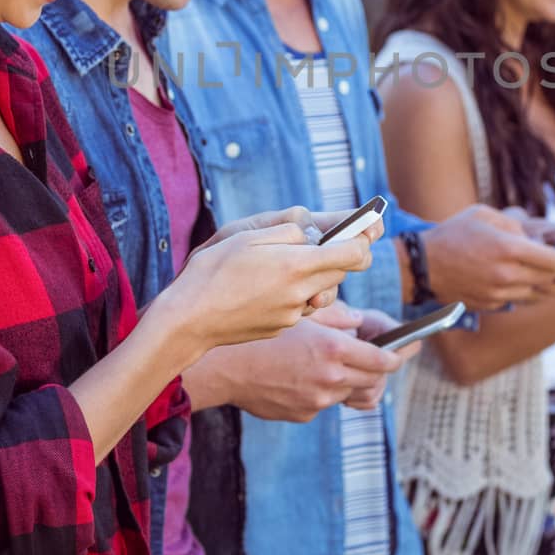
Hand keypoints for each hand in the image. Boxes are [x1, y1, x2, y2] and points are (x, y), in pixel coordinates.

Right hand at [158, 220, 371, 351]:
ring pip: (322, 291)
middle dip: (338, 255)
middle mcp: (301, 293)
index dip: (363, 238)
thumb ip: (288, 231)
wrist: (188, 319)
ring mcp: (292, 315)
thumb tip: (315, 233)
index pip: (355, 253)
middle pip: (342, 272)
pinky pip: (301, 307)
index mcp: (296, 265)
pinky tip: (268, 288)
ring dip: (316, 277)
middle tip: (319, 242)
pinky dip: (295, 294)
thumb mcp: (248, 235)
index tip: (366, 227)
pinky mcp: (281, 328)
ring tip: (285, 266)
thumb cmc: (212, 271)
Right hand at [191, 302, 406, 420]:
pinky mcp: (303, 414)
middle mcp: (331, 379)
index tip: (408, 349)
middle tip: (382, 356)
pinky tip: (308, 373)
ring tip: (343, 363)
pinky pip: (326, 402)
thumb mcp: (302, 314)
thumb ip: (338, 317)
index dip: (400, 355)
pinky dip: (327, 388)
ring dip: (354, 379)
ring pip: (351, 393)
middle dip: (382, 370)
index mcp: (334, 350)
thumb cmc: (261, 332)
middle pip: (375, 382)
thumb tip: (359, 323)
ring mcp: (317, 401)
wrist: (223, 367)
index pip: (385, 360)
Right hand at [422, 205, 554, 310]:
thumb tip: (540, 240)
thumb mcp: (485, 215)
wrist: (422, 266)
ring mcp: (499, 293)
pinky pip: (520, 298)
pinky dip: (531, 291)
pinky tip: (535, 282)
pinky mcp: (492, 305)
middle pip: (552, 279)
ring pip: (539, 293)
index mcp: (507, 249)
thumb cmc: (453, 234)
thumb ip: (516, 225)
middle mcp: (507, 275)